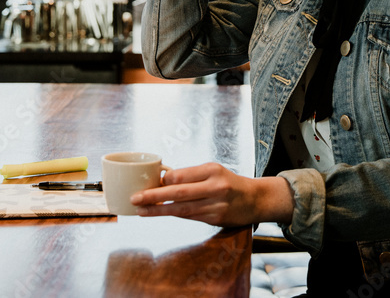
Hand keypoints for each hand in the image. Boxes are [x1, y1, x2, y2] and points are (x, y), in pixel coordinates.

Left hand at [130, 162, 291, 227]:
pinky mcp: (215, 219)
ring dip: (159, 210)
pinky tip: (160, 214)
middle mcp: (214, 187)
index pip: (180, 175)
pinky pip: (189, 217)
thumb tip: (162, 180)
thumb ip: (191, 176)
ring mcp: (215, 204)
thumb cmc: (229, 183)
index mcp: (211, 170)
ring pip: (181, 209)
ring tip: (141, 211)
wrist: (254, 199)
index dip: (161, 181)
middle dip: (154, 196)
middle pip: (178, 192)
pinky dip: (173, 215)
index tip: (146, 183)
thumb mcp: (213, 171)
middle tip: (135, 198)